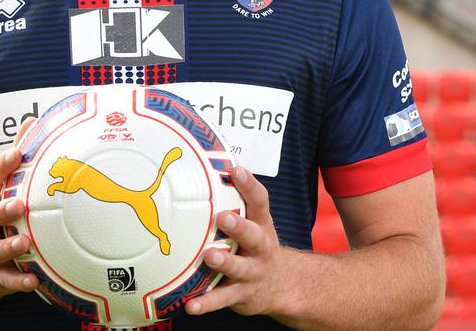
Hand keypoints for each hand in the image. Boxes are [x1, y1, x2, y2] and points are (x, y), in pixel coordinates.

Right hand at [0, 124, 38, 296]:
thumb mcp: (2, 190)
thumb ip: (15, 160)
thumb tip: (32, 121)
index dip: (0, 167)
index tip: (17, 153)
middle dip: (0, 210)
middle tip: (19, 205)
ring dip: (9, 246)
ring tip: (25, 242)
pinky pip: (7, 280)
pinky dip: (19, 281)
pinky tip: (34, 281)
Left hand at [186, 166, 295, 316]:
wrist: (283, 285)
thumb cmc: (257, 246)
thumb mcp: (255, 223)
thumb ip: (236, 202)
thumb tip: (207, 171)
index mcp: (261, 225)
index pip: (260, 202)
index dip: (250, 185)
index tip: (237, 171)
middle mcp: (261, 248)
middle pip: (253, 235)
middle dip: (239, 226)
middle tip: (223, 217)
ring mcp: (253, 272)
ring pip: (240, 268)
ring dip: (225, 262)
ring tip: (209, 257)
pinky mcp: (243, 295)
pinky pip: (223, 299)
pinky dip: (207, 303)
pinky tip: (191, 305)